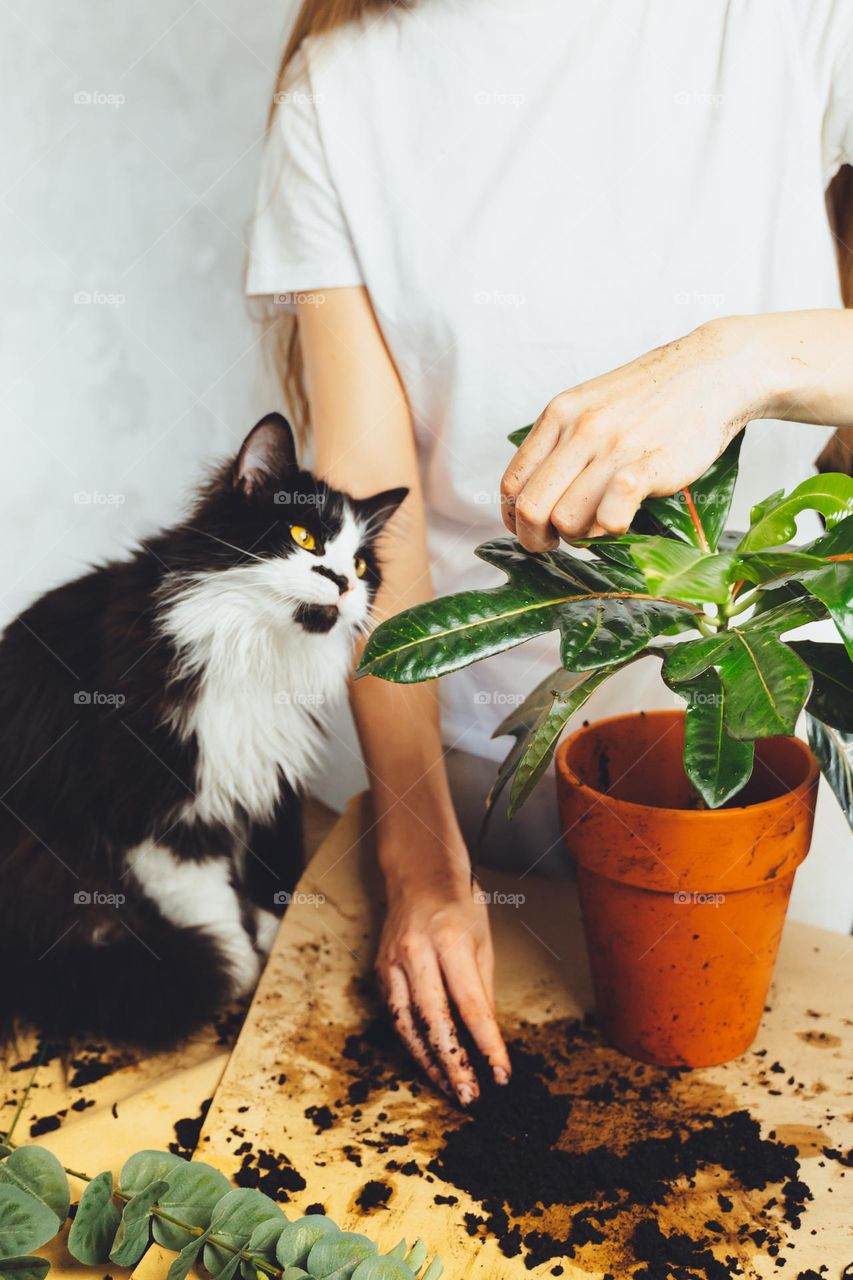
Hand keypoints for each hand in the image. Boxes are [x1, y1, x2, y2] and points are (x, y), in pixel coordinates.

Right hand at [375, 832, 510, 1105]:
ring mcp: (392, 961)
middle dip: (454, 1062)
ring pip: (407, 1023)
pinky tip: (429, 1061)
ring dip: (429, 1061)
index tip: (501, 1073)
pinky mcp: (379, 970)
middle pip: (434, 1019)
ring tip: (450, 1087)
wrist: (418, 876)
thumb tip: (488, 1038)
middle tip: (470, 1094)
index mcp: (450, 940)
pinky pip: (395, 1015)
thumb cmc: (459, 907)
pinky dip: (412, 1042)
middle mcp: (416, 951)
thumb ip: (483, 990)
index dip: (487, 1044)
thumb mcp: (482, 942)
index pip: (471, 1004)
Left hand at [501, 317, 766, 549]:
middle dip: (536, 538)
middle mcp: (579, 429)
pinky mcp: (648, 466)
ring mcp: (613, 447)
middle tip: (556, 543)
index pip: (511, 483)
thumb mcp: (592, 405)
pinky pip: (610, 516)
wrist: (713, 372)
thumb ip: (562, 443)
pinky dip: (610, 530)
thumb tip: (538, 495)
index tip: (532, 529)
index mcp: (559, 414)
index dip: (514, 518)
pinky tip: (623, 519)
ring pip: (566, 519)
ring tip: (597, 525)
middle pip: (530, 508)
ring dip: (578, 536)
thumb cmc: (654, 397)